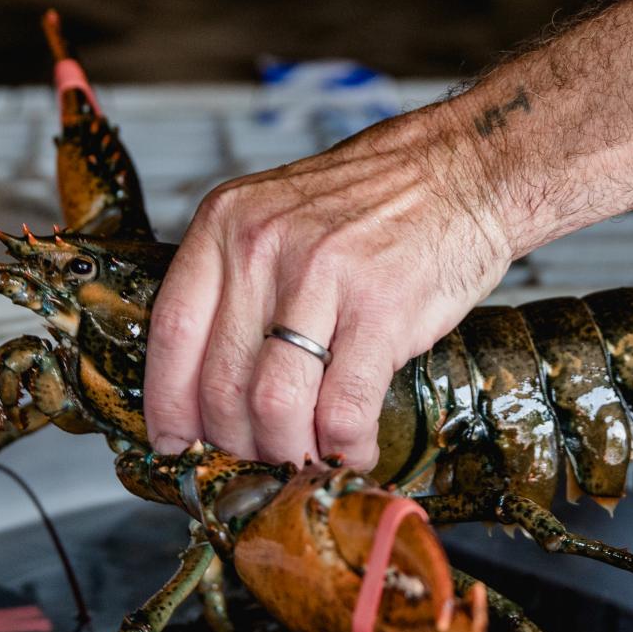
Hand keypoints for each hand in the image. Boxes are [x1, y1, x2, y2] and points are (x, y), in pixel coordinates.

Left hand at [143, 103, 518, 467]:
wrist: (465, 171)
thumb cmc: (375, 203)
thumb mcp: (280, 217)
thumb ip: (239, 284)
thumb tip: (209, 389)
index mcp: (226, 222)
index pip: (171, 331)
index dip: (167, 403)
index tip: (174, 443)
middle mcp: (263, 244)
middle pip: (220, 381)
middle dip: (237, 442)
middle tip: (257, 460)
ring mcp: (322, 275)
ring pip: (273, 405)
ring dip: (287, 452)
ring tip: (305, 460)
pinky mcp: (381, 309)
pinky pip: (344, 408)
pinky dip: (344, 447)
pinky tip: (352, 449)